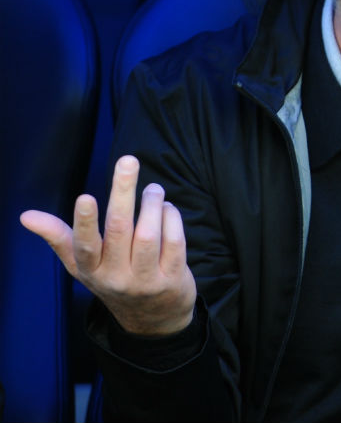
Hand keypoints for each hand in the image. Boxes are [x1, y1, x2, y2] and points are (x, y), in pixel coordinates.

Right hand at [20, 155, 196, 334]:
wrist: (152, 319)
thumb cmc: (112, 279)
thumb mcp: (82, 266)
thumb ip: (58, 238)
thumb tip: (26, 216)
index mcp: (89, 269)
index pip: (84, 246)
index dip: (85, 222)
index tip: (85, 196)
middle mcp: (115, 276)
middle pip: (120, 230)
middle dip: (123, 192)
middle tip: (128, 161)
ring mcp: (145, 280)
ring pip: (148, 235)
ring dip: (152, 204)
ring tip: (152, 188)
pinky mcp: (172, 279)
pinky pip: (174, 243)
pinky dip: (172, 219)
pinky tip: (167, 208)